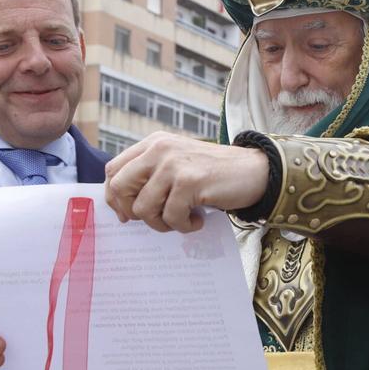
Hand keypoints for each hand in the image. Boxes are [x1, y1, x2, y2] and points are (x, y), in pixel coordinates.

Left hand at [104, 132, 268, 232]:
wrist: (254, 171)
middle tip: (155, 219)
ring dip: (162, 223)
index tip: (127, 214)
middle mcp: (159, 149)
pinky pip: (170, 217)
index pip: (113, 170)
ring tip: (183, 220)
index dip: (114, 197)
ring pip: (143, 208)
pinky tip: (198, 220)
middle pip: (120, 188)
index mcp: (153, 143)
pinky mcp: (189, 181)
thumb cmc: (214, 174)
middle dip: (132, 212)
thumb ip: (151, 176)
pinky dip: (184, 226)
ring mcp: (173, 164)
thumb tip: (121, 208)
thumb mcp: (177, 165)